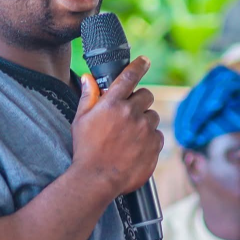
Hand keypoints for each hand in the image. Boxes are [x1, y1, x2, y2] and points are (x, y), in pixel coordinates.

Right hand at [71, 57, 163, 198]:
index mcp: (113, 103)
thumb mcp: (81, 120)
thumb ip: (88, 96)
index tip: (145, 61)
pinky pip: (158, 135)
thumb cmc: (86, 149)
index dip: (139, 65)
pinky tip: (136, 148)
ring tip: (130, 136)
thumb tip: (88, 78)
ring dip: (144, 121)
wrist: (97, 179)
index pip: (130, 76)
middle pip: (146, 95)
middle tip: (128, 114)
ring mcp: (145, 129)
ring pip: (153, 116)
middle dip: (139, 101)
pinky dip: (150, 139)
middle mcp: (132, 113)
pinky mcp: (155, 145)